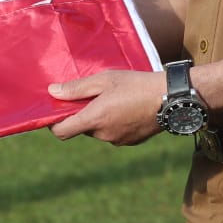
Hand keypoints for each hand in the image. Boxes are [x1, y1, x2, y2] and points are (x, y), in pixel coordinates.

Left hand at [48, 69, 163, 144]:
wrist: (170, 98)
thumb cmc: (136, 84)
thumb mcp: (104, 79)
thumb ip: (77, 88)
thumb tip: (52, 92)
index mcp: (95, 119)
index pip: (62, 132)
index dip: (54, 124)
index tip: (57, 111)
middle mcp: (104, 135)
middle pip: (82, 128)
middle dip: (84, 114)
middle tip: (95, 95)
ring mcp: (118, 141)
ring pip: (99, 131)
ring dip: (100, 119)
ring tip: (115, 99)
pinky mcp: (131, 142)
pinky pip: (114, 134)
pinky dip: (114, 123)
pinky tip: (127, 108)